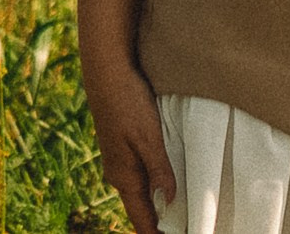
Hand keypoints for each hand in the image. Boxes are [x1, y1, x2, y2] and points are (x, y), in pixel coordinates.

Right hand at [83, 61, 176, 233]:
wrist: (106, 71)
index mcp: (123, 176)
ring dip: (157, 200)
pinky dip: (154, 181)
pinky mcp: (123, 144)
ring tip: (178, 210)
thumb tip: (169, 201)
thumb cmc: (126, 102)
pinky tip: (166, 176)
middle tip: (183, 227)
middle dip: (159, 221)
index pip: (140, 218)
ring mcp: (119, 158)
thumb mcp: (147, 136)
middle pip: (141, 207)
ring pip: (141, 189)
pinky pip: (140, 172)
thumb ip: (159, 169)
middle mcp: (119, 172)